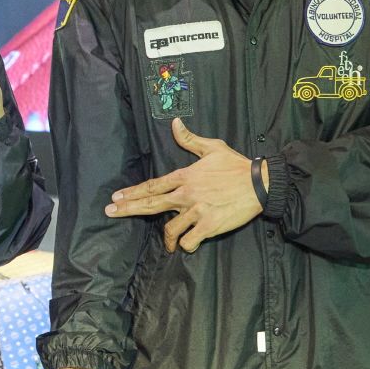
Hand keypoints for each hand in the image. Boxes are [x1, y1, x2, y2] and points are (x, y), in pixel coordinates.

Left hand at [106, 117, 263, 252]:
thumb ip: (190, 139)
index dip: (133, 192)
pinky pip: (189, 240)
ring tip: (168, 244)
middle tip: (110, 211)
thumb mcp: (212, 148)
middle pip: (151, 204)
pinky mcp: (209, 226)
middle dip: (128, 208)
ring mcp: (197, 211)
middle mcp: (186, 194)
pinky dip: (186, 244)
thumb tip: (175, 123)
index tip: (117, 196)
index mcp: (185, 176)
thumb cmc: (236, 165)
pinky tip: (186, 245)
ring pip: (170, 229)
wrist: (259, 183)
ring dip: (168, 238)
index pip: (152, 186)